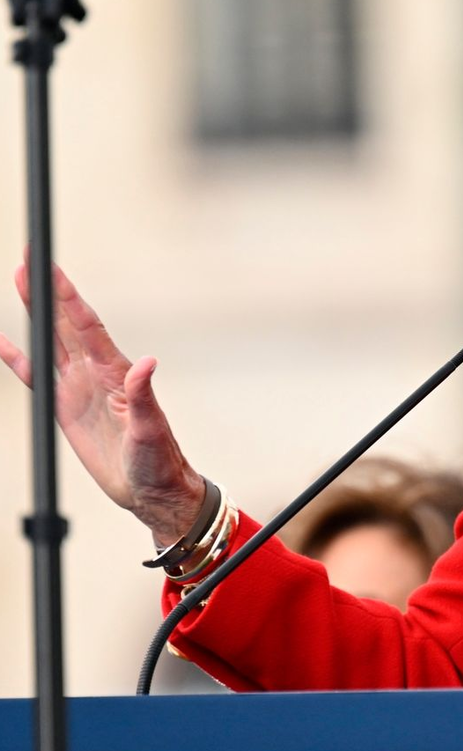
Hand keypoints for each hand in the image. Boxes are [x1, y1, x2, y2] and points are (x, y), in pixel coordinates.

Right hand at [0, 258, 205, 542]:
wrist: (151, 489)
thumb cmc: (158, 460)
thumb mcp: (150, 429)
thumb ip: (143, 397)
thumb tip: (146, 364)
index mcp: (117, 373)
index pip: (87, 325)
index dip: (68, 296)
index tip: (51, 267)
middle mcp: (96, 373)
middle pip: (66, 323)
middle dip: (48, 291)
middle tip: (29, 260)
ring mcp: (79, 388)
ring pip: (51, 341)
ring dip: (35, 312)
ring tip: (20, 280)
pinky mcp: (65, 407)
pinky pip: (35, 376)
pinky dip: (17, 358)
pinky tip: (1, 341)